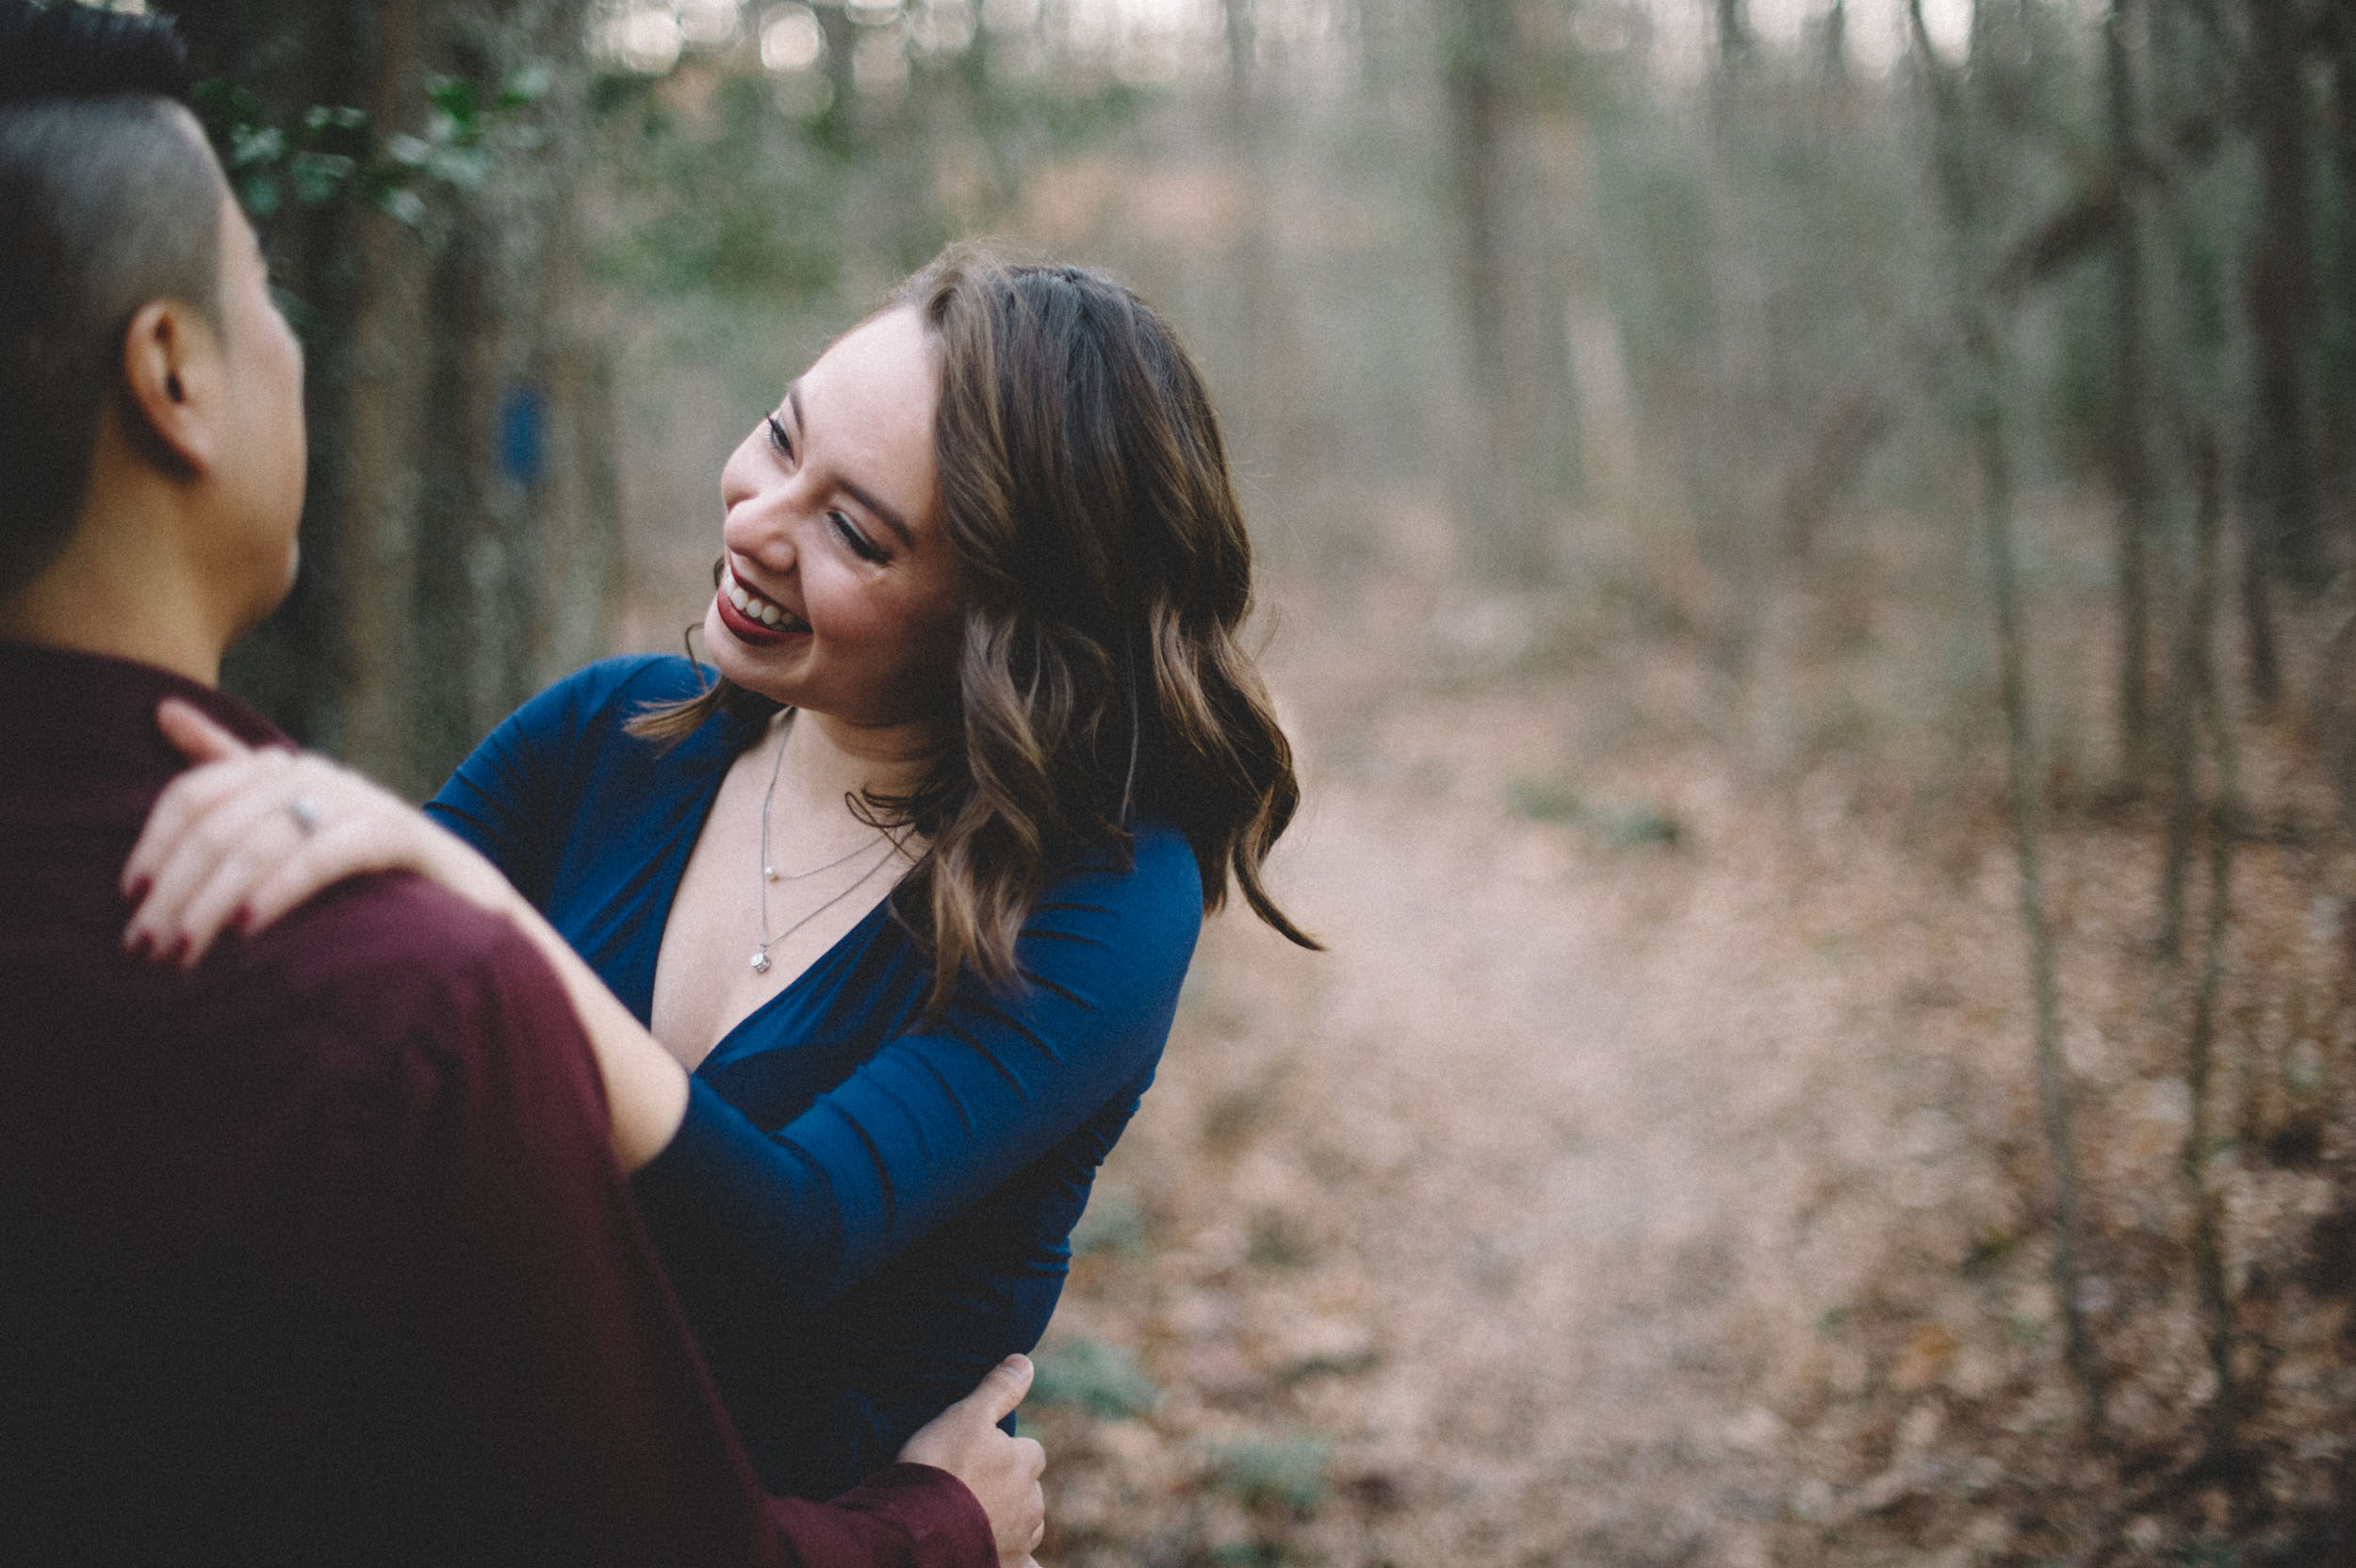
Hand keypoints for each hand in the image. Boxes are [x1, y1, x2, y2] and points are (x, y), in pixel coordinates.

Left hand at [121, 697, 512, 967]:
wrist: (466, 899)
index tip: (129, 900)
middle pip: (217, 825)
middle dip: (174, 889)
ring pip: (260, 842)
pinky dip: (281, 888)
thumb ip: (229, 771)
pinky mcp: (397, 833)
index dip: (153, 845)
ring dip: (211, 902)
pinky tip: (248, 927)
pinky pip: (324, 854)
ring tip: (183, 950)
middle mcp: (316, 774)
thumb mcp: (292, 819)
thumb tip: (162, 708)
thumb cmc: (365, 868)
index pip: (192, 793)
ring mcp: (358, 800)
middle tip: (146, 947)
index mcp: (281, 770)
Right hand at [897, 1355, 1046, 1564]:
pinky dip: (1022, 1563)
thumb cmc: (940, 1466)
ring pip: (1025, 1526)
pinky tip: (1013, 1562)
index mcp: (1026, 1463)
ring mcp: (1019, 1539)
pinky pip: (1027, 1567)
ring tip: (974, 1517)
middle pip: (1028, 1490)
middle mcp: (1031, 1503)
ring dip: (1009, 1521)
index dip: (1005, 1451)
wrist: (918, 1528)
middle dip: (1007, 1488)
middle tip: (967, 1487)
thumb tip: (1026, 1362)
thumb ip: (999, 1389)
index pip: (1030, 1452)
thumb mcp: (965, 1414)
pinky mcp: (1006, 1565)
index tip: (976, 1454)